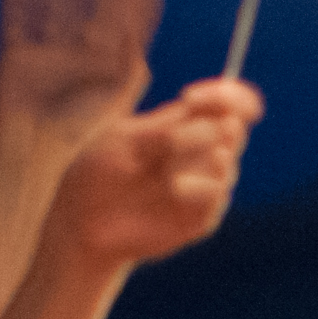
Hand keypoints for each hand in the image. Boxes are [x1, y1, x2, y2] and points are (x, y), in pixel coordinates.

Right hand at [0, 0, 159, 155]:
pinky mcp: (16, 56)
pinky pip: (15, 23)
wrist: (35, 144)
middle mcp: (76, 58)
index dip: (131, 7)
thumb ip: (130, 67)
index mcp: (103, 68)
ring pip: (52, 13)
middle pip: (89, 14)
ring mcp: (46, 55)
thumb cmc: (80, 127)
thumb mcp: (115, 97)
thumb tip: (136, 37)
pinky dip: (15, 2)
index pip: (121, 29)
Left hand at [48, 78, 258, 270]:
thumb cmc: (99, 174)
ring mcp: (203, 184)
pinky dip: (201, 188)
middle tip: (178, 136)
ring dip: (202, 158)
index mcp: (183, 126)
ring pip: (228, 161)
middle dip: (216, 126)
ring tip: (170, 171)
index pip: (225, 103)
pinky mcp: (203, 215)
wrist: (82, 222)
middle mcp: (200, 153)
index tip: (192, 97)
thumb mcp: (125, 141)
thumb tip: (220, 122)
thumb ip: (168, 130)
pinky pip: (218, 195)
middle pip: (234, 128)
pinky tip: (176, 190)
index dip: (227, 96)